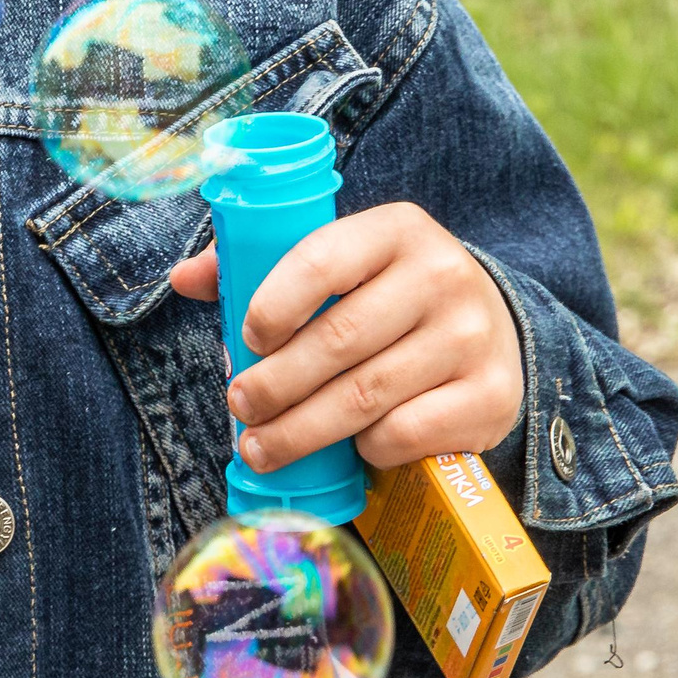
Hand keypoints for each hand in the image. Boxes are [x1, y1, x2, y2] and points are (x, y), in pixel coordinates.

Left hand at [168, 202, 523, 473]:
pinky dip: (365, 448)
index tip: (246, 340)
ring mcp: (471, 337)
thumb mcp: (341, 261)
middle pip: (337, 341)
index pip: (322, 259)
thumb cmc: (388, 294)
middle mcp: (442, 274)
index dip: (272, 304)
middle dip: (273, 384)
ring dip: (299, 431)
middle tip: (240, 408)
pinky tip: (347, 449)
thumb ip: (260, 263)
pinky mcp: (489, 395)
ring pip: (365, 396)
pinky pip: (405, 433)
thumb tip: (185, 279)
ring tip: (261, 446)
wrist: (492, 329)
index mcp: (397, 228)